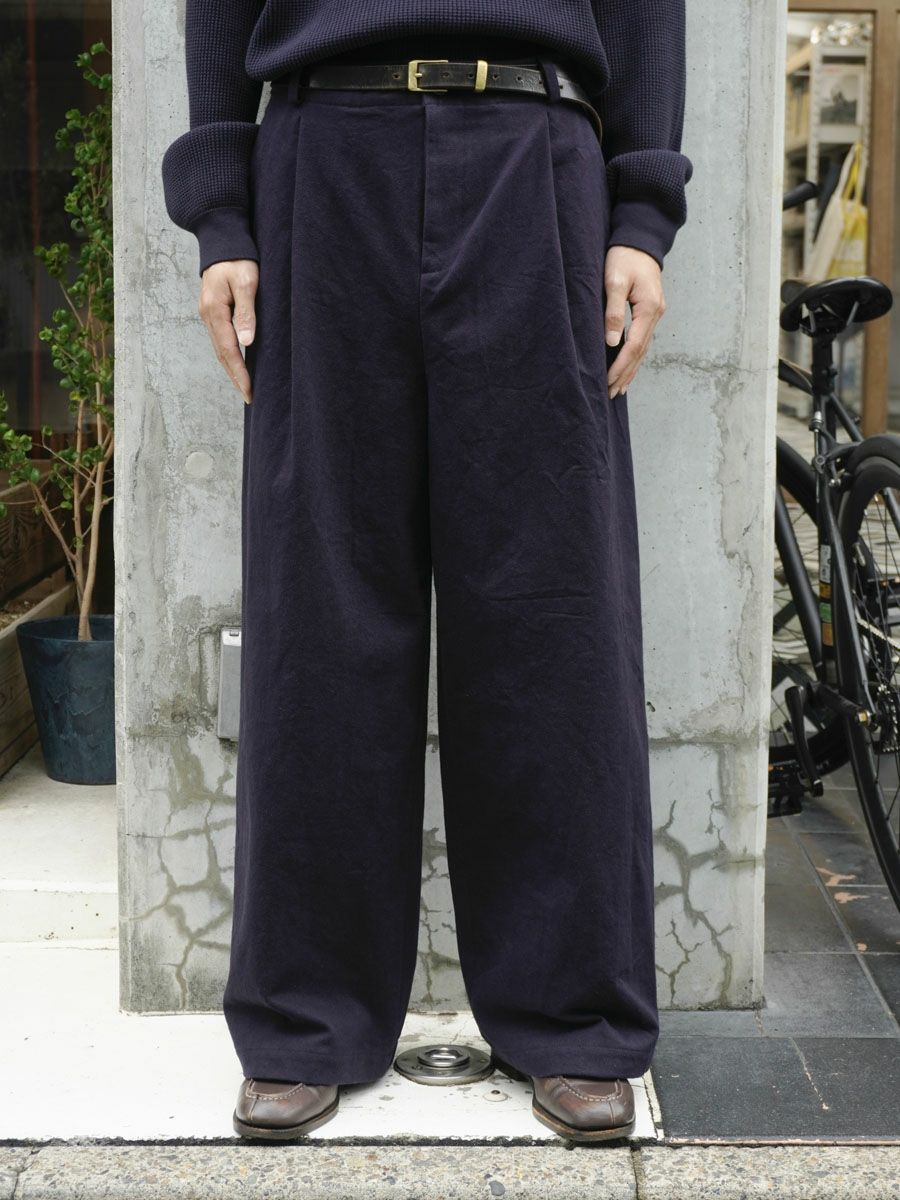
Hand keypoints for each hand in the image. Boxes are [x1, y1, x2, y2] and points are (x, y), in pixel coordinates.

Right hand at [198, 259, 258, 404]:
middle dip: (235, 377)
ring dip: (231, 369)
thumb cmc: (238, 259)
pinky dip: (229, 355)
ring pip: (219, 349)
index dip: (239, 373)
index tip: (249, 391)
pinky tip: (237, 363)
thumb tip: (246, 342)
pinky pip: (220, 339)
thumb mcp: (246, 282)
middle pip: (221, 354)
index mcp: (214, 311)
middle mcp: (208, 316)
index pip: (228, 350)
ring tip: (244, 386)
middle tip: (249, 396)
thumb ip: (246, 312)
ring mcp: (208, 314)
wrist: (221, 240)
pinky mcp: (213, 311)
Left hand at [603, 245, 666, 398]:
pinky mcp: (650, 311)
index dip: (620, 366)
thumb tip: (612, 342)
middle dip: (626, 374)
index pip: (634, 346)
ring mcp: (655, 314)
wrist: (640, 239)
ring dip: (631, 369)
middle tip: (611, 393)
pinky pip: (642, 340)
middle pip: (640, 352)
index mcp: (649, 309)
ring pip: (643, 349)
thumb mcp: (615, 282)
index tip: (607, 381)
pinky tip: (627, 367)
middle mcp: (656, 315)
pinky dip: (634, 356)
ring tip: (618, 388)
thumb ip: (614, 311)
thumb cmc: (625, 257)